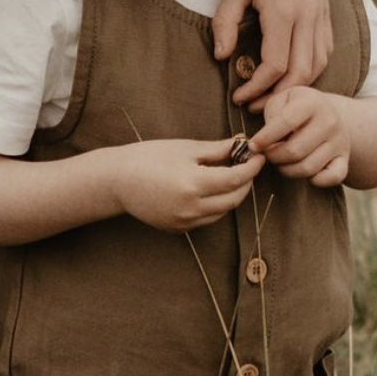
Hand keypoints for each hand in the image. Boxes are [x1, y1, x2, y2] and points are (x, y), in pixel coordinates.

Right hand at [111, 138, 263, 232]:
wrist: (118, 180)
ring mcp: (184, 222)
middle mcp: (191, 208)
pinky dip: (215, 206)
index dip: (251, 168)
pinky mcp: (178, 229)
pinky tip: (210, 189)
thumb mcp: (185, 149)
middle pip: (233, 199)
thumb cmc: (149, 157)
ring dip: (231, 195)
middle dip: (245, 182)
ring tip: (229, 175)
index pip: (236, 179)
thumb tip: (241, 145)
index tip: (258, 157)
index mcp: (193, 184)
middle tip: (247, 165)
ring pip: (222, 212)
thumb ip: (217, 150)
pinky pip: (206, 219)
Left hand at [214, 0, 331, 106]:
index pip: (275, 65)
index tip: (239, 96)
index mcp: (282, 9)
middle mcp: (307, 14)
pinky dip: (312, 68)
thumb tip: (221, 56)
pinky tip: (293, 73)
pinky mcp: (325, 8)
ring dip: (298, 85)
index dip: (257, 87)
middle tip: (256, 106)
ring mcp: (320, 11)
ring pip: (318, 63)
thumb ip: (226, 20)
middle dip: (279, 95)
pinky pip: (325, 48)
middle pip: (302, 72)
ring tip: (273, 95)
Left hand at [248, 89, 350, 186]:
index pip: (285, 122)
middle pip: (295, 150)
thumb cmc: (296, 108)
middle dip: (274, 157)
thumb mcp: (281, 100)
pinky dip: (315, 180)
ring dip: (287, 170)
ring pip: (308, 167)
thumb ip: (271, 116)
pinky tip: (302, 170)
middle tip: (266, 154)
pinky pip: (332, 178)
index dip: (264, 138)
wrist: (329, 112)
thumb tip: (263, 141)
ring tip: (280, 161)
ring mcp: (339, 141)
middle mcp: (329, 120)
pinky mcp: (345, 158)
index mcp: (311, 101)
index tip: (252, 146)